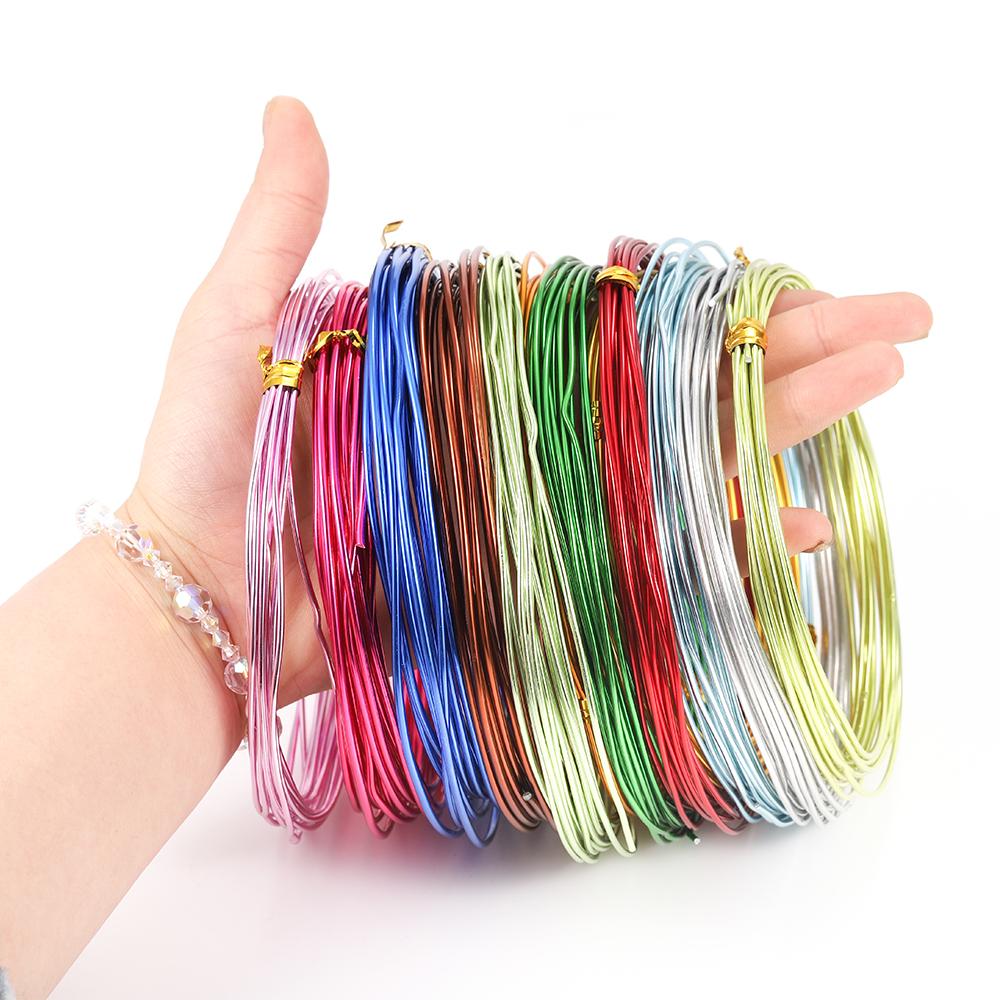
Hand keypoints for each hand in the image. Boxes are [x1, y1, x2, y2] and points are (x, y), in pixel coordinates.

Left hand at [126, 96, 930, 708]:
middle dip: (794, 354)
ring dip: (785, 429)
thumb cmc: (207, 460)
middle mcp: (523, 436)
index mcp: (481, 368)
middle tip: (901, 327)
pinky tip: (798, 526)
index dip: (720, 307)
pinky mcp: (529, 582)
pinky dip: (724, 544)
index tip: (806, 286)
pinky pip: (645, 558)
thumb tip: (294, 103)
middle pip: (678, 389)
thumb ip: (280, 225)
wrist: (196, 590)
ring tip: (880, 391)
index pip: (626, 328)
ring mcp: (533, 512)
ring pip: (681, 464)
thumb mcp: (238, 321)